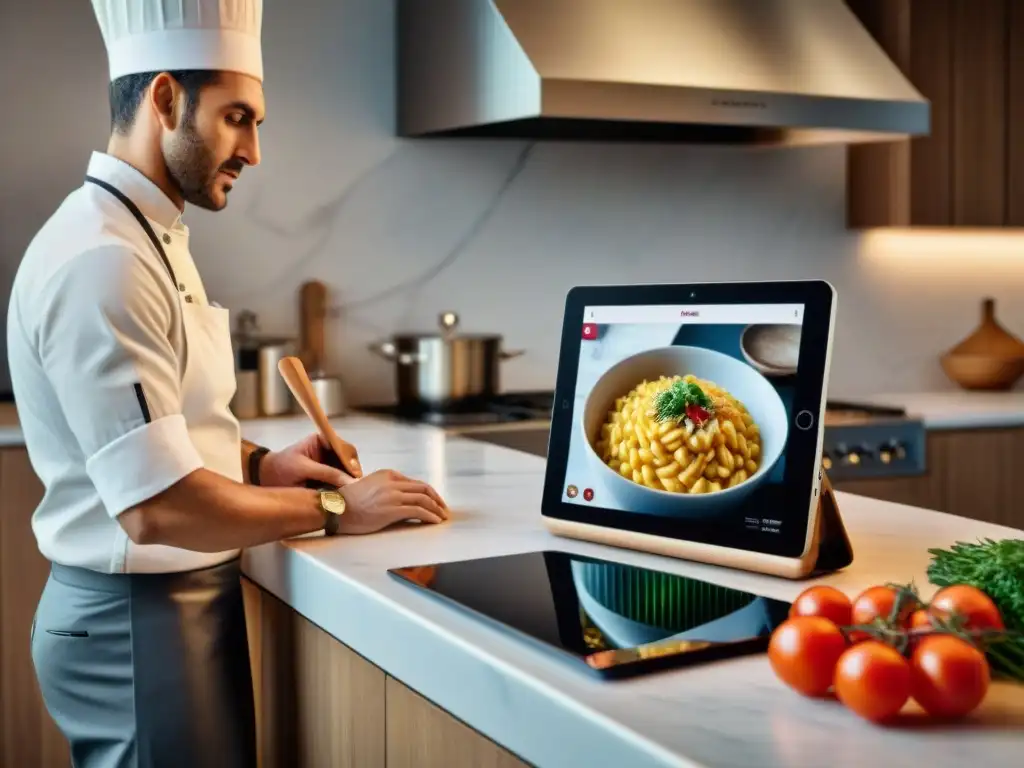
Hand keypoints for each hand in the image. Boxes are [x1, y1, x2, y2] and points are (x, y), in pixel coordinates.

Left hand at [260, 433, 362, 487]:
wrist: (264, 478)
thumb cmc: (280, 469)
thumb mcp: (303, 469)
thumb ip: (327, 473)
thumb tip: (351, 482)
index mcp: (322, 439)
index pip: (345, 448)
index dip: (352, 462)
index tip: (354, 476)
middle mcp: (328, 449)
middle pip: (350, 460)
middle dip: (352, 473)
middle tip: (353, 487)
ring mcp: (328, 463)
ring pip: (347, 471)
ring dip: (348, 481)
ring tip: (348, 493)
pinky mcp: (326, 476)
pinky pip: (340, 480)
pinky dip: (342, 487)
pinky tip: (342, 494)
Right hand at [335, 469, 449, 534]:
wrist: (336, 509)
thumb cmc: (349, 503)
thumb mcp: (371, 487)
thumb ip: (387, 489)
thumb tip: (403, 500)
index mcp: (389, 474)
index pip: (416, 483)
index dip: (430, 493)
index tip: (436, 502)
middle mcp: (393, 482)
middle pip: (424, 489)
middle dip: (437, 500)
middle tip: (443, 510)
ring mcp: (393, 495)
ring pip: (424, 499)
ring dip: (436, 510)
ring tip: (442, 518)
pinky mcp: (392, 509)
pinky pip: (418, 511)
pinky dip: (430, 516)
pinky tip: (434, 522)